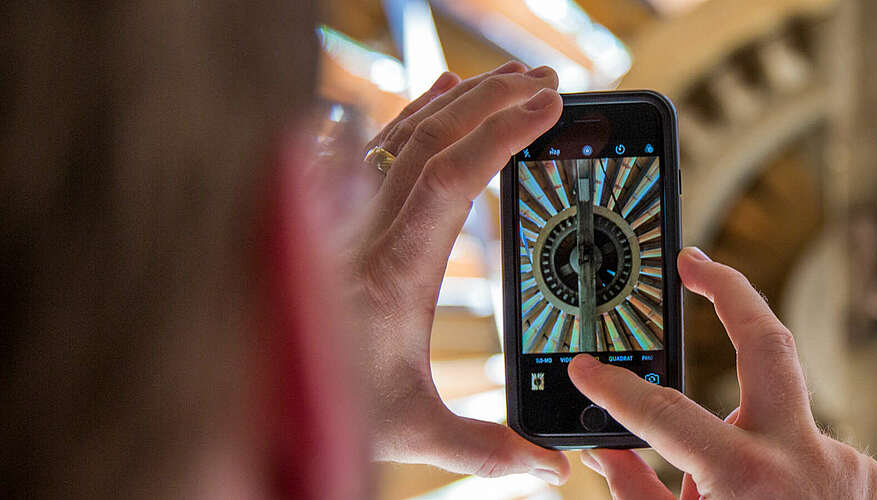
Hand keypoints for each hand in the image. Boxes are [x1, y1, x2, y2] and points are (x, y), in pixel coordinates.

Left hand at [346, 62, 568, 482]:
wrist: (238, 399)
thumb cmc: (322, 409)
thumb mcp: (413, 433)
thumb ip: (487, 449)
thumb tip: (554, 468)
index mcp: (393, 272)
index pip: (452, 179)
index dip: (503, 134)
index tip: (549, 106)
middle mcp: (363, 232)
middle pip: (430, 139)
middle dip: (494, 103)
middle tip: (549, 83)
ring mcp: (345, 218)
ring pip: (401, 135)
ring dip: (461, 102)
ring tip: (513, 79)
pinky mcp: (335, 217)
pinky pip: (375, 147)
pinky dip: (415, 112)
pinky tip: (442, 91)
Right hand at [569, 248, 876, 498]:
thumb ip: (636, 494)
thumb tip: (603, 450)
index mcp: (747, 480)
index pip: (664, 412)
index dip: (615, 389)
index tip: (584, 367)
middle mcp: (805, 461)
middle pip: (769, 342)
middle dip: (732, 292)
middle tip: (696, 263)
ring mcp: (845, 465)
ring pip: (781, 418)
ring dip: (745, 439)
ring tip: (730, 495)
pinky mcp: (867, 477)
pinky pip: (810, 455)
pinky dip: (781, 474)